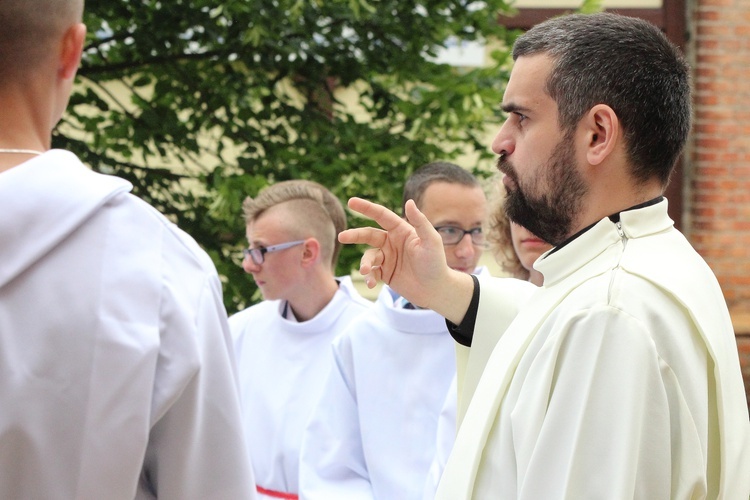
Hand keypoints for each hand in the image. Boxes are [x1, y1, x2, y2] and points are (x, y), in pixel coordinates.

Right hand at [339, 197, 473, 321]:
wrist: (436, 289)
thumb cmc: (436, 262)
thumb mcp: (431, 240)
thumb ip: (420, 221)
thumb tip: (409, 201)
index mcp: (401, 230)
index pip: (381, 215)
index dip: (366, 208)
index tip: (351, 202)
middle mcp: (392, 242)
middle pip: (368, 235)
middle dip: (354, 235)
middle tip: (342, 237)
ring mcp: (387, 258)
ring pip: (368, 256)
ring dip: (365, 263)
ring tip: (366, 271)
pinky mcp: (385, 273)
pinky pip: (371, 272)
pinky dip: (369, 277)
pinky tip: (372, 283)